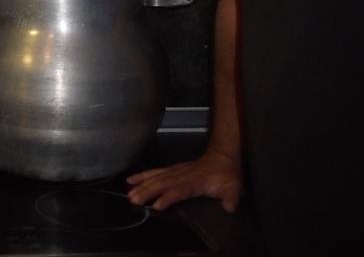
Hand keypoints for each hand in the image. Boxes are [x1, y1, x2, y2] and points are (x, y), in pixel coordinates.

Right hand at [125, 149, 241, 212]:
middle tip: (134, 200)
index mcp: (196, 181)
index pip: (179, 190)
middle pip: (162, 183)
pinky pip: (155, 172)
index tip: (156, 205)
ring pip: (156, 177)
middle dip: (147, 191)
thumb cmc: (226, 173)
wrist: (222, 157)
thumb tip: (229, 207)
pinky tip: (132, 179)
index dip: (167, 197)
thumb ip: (231, 198)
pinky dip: (143, 175)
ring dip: (142, 185)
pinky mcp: (172, 170)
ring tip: (130, 193)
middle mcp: (183, 175)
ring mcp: (176, 171)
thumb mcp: (234, 187)